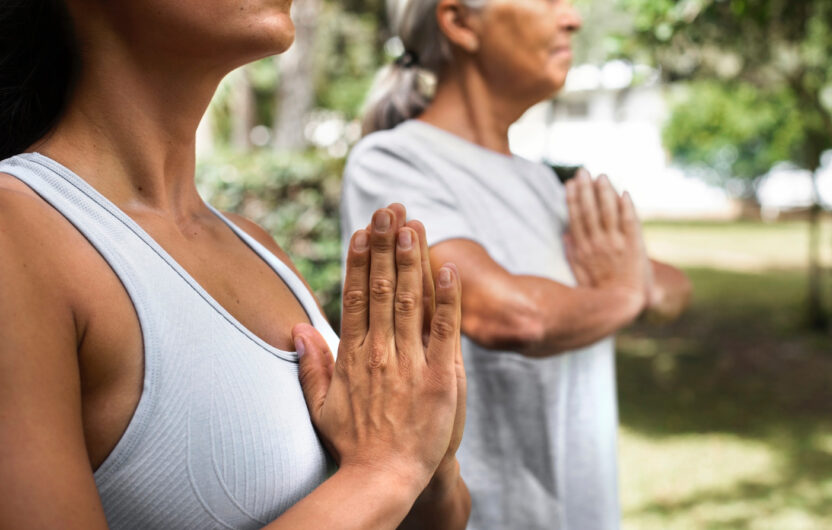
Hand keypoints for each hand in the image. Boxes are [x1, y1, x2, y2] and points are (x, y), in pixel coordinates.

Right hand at [295, 205, 463, 496]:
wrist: (384, 478)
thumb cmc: (352, 445)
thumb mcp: (320, 406)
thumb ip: (310, 365)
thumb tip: (298, 327)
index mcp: (352, 355)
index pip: (356, 296)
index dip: (360, 260)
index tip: (362, 231)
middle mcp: (379, 351)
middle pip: (383, 288)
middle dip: (385, 246)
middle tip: (387, 210)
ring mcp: (410, 362)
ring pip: (411, 300)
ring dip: (412, 260)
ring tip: (412, 224)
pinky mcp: (440, 376)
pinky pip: (443, 330)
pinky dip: (447, 298)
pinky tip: (448, 268)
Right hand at [564, 170, 652, 302]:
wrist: (626, 304)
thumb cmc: (600, 290)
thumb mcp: (578, 274)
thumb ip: (571, 253)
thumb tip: (564, 233)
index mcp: (583, 249)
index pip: (576, 218)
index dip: (573, 199)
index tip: (570, 183)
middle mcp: (598, 244)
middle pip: (590, 211)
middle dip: (586, 190)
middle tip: (583, 171)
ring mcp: (617, 244)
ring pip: (609, 213)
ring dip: (605, 193)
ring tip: (602, 176)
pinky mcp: (634, 246)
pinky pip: (630, 222)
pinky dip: (627, 207)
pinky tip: (624, 193)